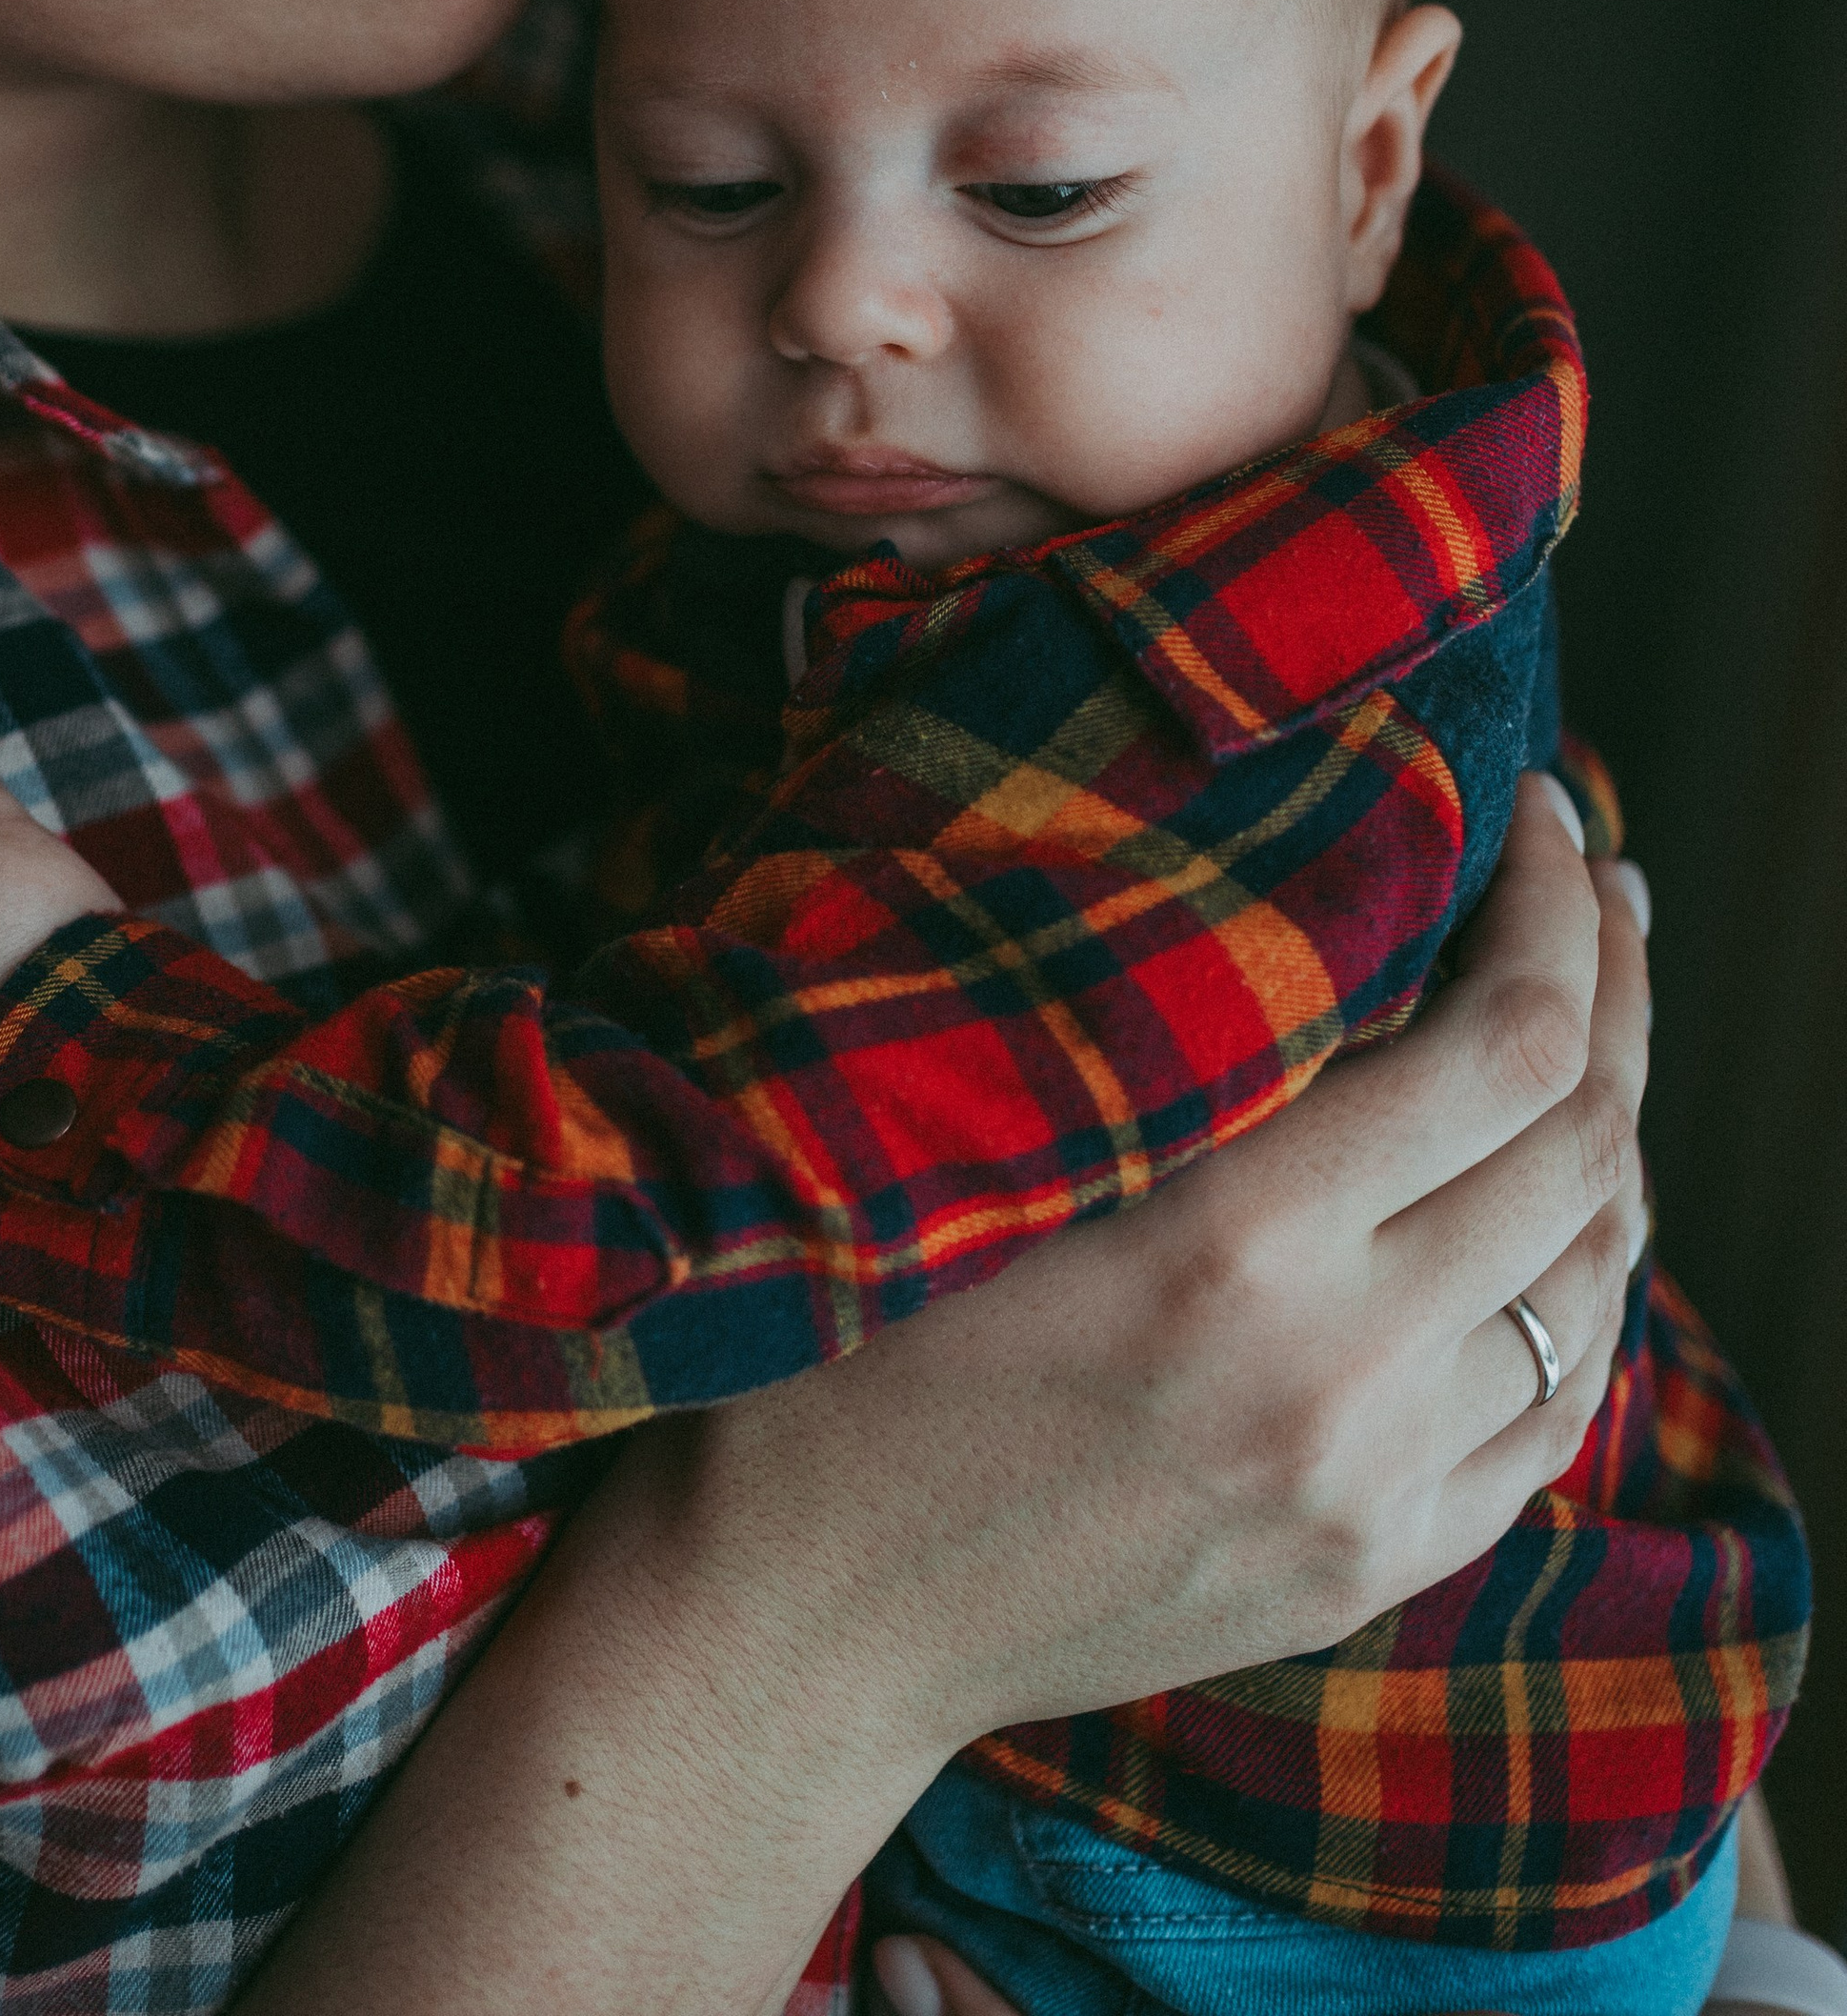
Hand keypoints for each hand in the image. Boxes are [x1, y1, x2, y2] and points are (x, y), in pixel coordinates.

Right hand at [230, 777, 1649, 2015]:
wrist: (807, 1614)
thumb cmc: (846, 1341)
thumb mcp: (979, 1147)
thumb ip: (1147, 1036)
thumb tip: (1287, 861)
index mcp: (1231, 1242)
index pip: (1504, 1050)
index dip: (1547, 908)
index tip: (1527, 809)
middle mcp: (1339, 1372)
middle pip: (1584, 1144)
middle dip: (1608, 983)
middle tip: (1587, 878)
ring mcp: (1375, 1488)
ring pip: (1596, 1279)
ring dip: (1616, 1129)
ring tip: (1597, 1018)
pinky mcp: (1376, 1565)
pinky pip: (1559, 1415)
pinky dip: (1586, 1292)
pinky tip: (1566, 1212)